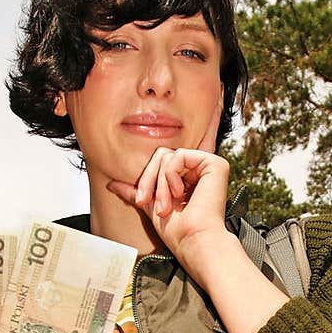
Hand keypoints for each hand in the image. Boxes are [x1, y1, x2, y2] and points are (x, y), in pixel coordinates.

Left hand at [106, 97, 230, 285]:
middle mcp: (202, 165)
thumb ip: (135, 190)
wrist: (191, 241)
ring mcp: (209, 163)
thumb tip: (112, 184)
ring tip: (165, 204)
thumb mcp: (150, 204)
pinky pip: (176, 157)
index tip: (219, 91)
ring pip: (166, 154)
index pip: (193, 141)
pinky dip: (170, 177)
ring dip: (158, 182)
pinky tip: (178, 194)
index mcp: (191, 173)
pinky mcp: (215, 162)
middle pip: (161, 153)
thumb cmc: (176, 230)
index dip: (209, 117)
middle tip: (150, 203)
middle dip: (150, 179)